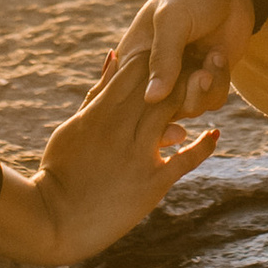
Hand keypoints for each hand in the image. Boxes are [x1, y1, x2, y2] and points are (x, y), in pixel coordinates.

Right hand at [0, 49, 220, 265]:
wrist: (54, 220)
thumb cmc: (60, 169)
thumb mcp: (74, 125)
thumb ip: (97, 93)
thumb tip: (115, 55)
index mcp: (100, 113)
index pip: (135, 70)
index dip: (157, 54)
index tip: (173, 46)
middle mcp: (121, 130)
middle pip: (159, 88)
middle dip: (181, 69)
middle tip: (201, 57)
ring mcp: (138, 156)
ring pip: (174, 115)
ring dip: (194, 97)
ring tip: (210, 85)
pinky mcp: (152, 184)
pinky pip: (185, 161)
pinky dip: (203, 146)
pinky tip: (213, 134)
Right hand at [115, 0, 255, 120]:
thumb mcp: (172, 20)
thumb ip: (163, 59)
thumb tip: (151, 99)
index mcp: (133, 58)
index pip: (127, 97)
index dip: (140, 110)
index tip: (160, 106)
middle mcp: (155, 73)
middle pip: (159, 112)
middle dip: (180, 101)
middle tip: (198, 77)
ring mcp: (183, 78)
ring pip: (189, 108)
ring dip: (203, 89)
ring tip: (212, 58)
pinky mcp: (207, 79)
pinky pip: (211, 100)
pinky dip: (218, 83)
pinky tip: (218, 56)